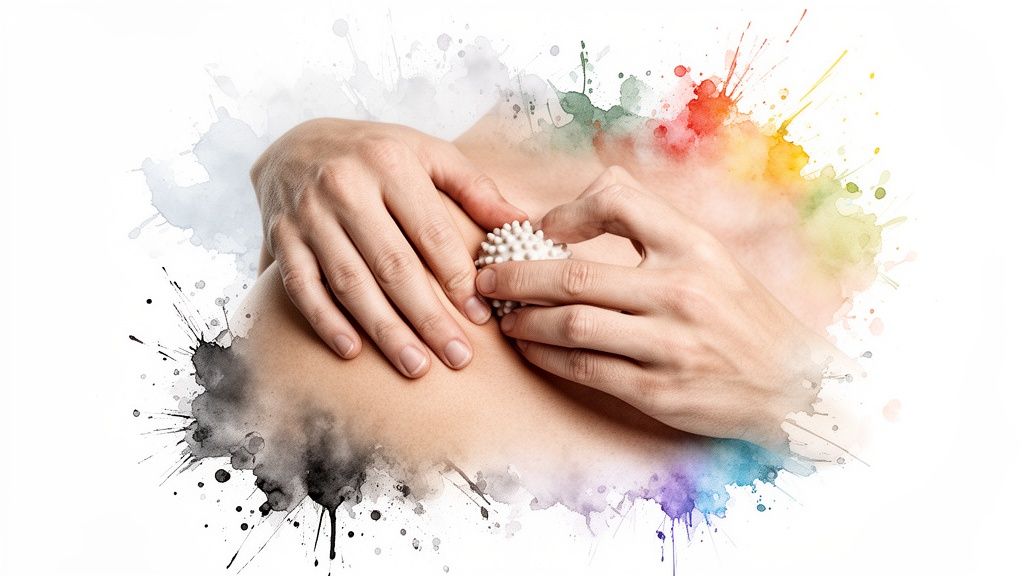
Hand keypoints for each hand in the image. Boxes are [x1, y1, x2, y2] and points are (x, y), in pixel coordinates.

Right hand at [251, 118, 526, 377]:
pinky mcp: (281, 238)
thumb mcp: (426, 153)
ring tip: (415, 366)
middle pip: (393, 265)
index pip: (430, 232)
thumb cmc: (375, 154)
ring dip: (384, 330)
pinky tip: (353, 350)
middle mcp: (345, 188)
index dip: (457, 278)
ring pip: (350, 283)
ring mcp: (309, 215)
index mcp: (390, 164)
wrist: (293, 143)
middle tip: (457, 358)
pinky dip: (326, 322)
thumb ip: (472, 186)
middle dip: (427, 318)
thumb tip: (518, 220)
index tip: (480, 317)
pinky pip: (303, 287)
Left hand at [475, 167, 840, 450]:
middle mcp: (682, 291)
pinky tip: (533, 351)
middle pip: (572, 275)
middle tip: (486, 276)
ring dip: (524, 320)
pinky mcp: (659, 391)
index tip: (541, 228)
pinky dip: (548, 358)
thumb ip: (654, 229)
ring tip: (505, 316)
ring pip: (570, 325)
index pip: (618, 200)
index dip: (566, 211)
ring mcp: (670, 344)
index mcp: (695, 247)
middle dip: (515, 275)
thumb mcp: (714, 257)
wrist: (796, 385)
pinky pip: (586, 370)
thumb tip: (576, 212)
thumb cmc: (744, 316)